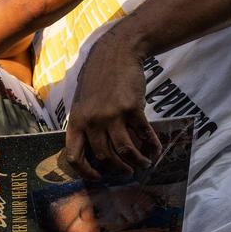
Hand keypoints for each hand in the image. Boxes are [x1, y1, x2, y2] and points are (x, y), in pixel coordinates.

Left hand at [61, 32, 159, 178]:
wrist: (116, 54)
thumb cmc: (97, 79)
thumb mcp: (82, 103)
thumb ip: (85, 125)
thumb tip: (94, 152)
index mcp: (76, 122)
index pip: (74, 156)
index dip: (86, 172)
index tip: (99, 177)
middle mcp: (92, 121)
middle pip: (105, 157)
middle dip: (118, 169)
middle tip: (128, 173)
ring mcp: (112, 115)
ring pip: (125, 150)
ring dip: (137, 161)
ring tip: (144, 163)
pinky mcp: (131, 109)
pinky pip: (143, 134)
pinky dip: (151, 145)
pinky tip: (156, 149)